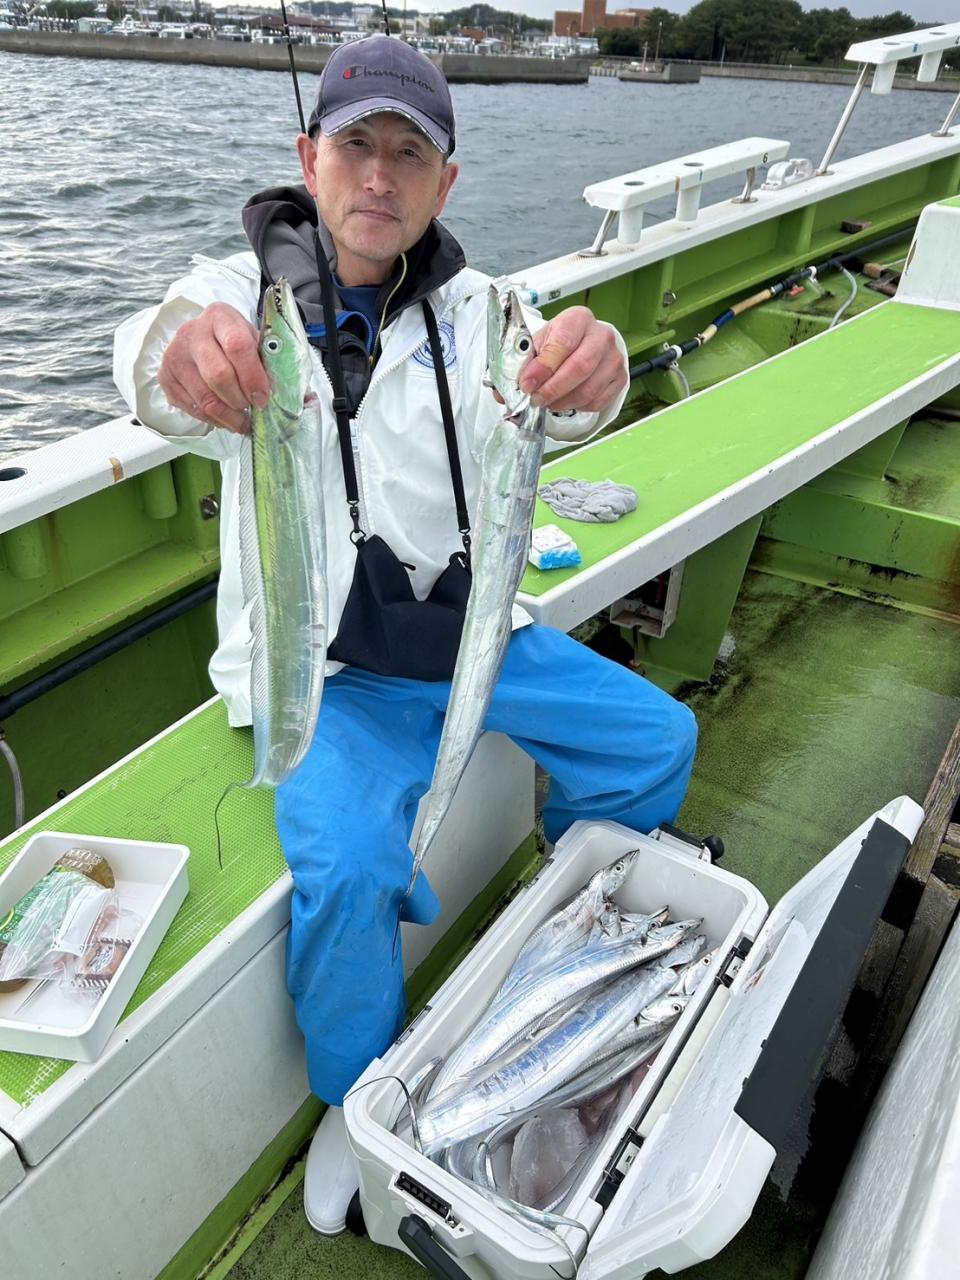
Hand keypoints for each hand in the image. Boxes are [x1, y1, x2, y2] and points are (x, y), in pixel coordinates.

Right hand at [157, 303, 269, 433]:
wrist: (205, 338)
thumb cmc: (237, 343)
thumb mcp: (257, 343)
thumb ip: (276, 366)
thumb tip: (306, 402)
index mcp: (220, 316)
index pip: (237, 346)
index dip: (254, 377)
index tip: (264, 396)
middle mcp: (192, 332)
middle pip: (218, 376)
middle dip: (241, 400)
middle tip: (252, 407)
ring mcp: (175, 355)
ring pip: (205, 399)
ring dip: (229, 416)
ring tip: (242, 419)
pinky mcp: (165, 377)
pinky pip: (193, 409)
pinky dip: (214, 420)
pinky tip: (225, 416)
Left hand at [518, 306, 627, 414]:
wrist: (585, 343)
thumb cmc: (559, 342)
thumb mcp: (538, 343)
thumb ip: (522, 363)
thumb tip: (503, 392)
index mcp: (577, 319)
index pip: (562, 343)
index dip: (543, 367)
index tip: (526, 384)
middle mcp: (601, 336)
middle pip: (580, 368)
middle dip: (553, 389)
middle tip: (536, 399)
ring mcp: (614, 358)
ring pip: (588, 390)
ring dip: (562, 402)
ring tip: (547, 402)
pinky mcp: (620, 379)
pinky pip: (597, 402)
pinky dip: (577, 407)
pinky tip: (565, 400)